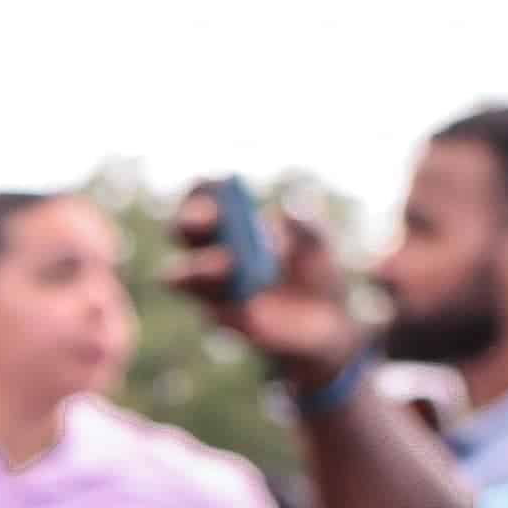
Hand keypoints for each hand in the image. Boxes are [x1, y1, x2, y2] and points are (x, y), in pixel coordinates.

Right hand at [166, 195, 370, 381]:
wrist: (328, 323)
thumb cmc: (317, 275)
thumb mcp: (320, 245)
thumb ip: (307, 226)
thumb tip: (287, 211)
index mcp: (230, 222)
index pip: (203, 198)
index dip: (204, 190)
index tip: (219, 184)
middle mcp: (211, 251)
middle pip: (183, 230)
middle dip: (191, 222)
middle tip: (209, 220)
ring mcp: (211, 288)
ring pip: (179, 275)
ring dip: (201, 268)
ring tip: (229, 265)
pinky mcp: (224, 321)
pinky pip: (213, 313)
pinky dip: (230, 306)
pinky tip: (249, 305)